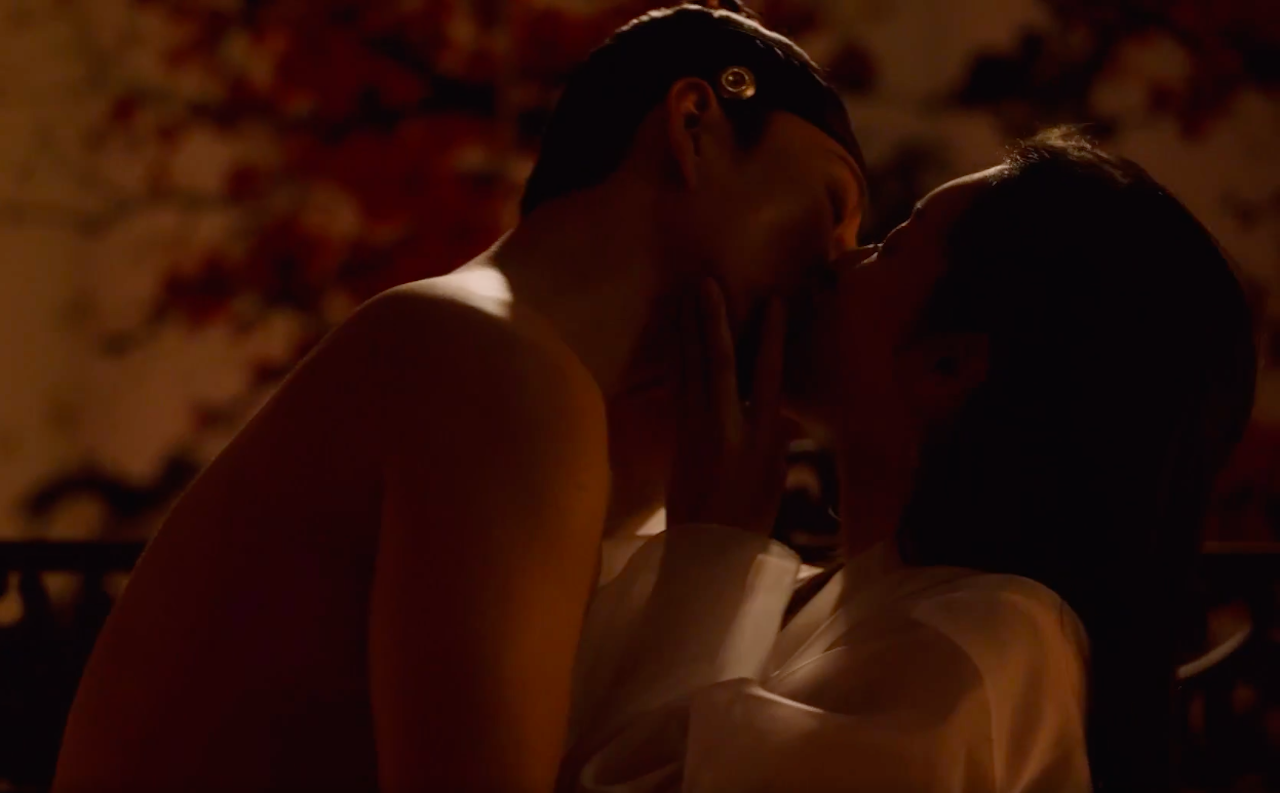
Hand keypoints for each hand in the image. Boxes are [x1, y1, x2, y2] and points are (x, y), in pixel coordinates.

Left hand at [666, 280, 790, 534]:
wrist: (704, 554)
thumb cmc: (748, 519)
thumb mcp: (773, 477)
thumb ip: (772, 436)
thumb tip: (771, 406)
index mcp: (758, 439)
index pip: (766, 377)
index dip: (770, 338)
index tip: (773, 302)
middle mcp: (724, 427)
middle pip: (717, 363)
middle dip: (712, 320)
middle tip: (705, 281)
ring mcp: (695, 430)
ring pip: (691, 370)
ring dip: (689, 330)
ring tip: (686, 297)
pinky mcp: (676, 436)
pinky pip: (678, 385)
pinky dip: (678, 357)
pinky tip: (675, 339)